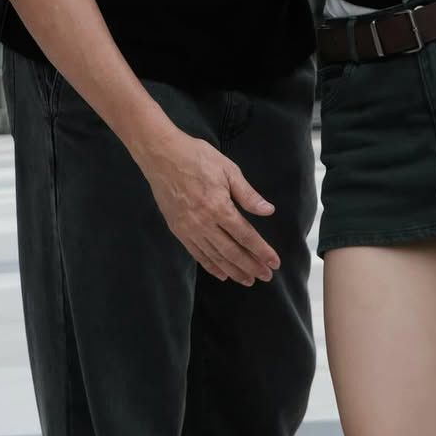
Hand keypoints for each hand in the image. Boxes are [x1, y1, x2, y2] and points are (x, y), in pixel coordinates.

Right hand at [132, 128, 278, 283]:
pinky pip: (197, 254)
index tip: (274, 263)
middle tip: (266, 277)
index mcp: (219, 207)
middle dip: (251, 266)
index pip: (245, 235)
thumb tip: (268, 211)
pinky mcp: (178, 230)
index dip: (261, 251)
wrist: (162, 156)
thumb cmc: (197, 158)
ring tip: (247, 280)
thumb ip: (248, 194)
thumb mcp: (228, 170)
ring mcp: (189, 229)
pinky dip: (210, 266)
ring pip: (215, 257)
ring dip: (233, 270)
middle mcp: (204, 223)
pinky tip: (222, 274)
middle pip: (232, 251)